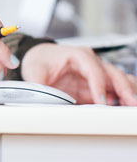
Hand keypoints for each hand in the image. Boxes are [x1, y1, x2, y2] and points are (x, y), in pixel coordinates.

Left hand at [21, 43, 136, 105]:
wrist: (39, 57)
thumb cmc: (39, 60)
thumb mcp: (34, 72)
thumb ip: (38, 85)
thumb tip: (40, 97)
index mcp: (78, 55)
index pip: (94, 70)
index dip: (99, 86)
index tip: (102, 100)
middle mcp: (90, 62)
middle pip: (112, 74)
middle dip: (124, 88)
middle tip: (132, 102)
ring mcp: (94, 73)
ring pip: (117, 81)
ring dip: (126, 92)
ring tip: (133, 104)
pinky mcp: (93, 84)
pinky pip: (111, 90)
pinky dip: (119, 97)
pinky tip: (125, 106)